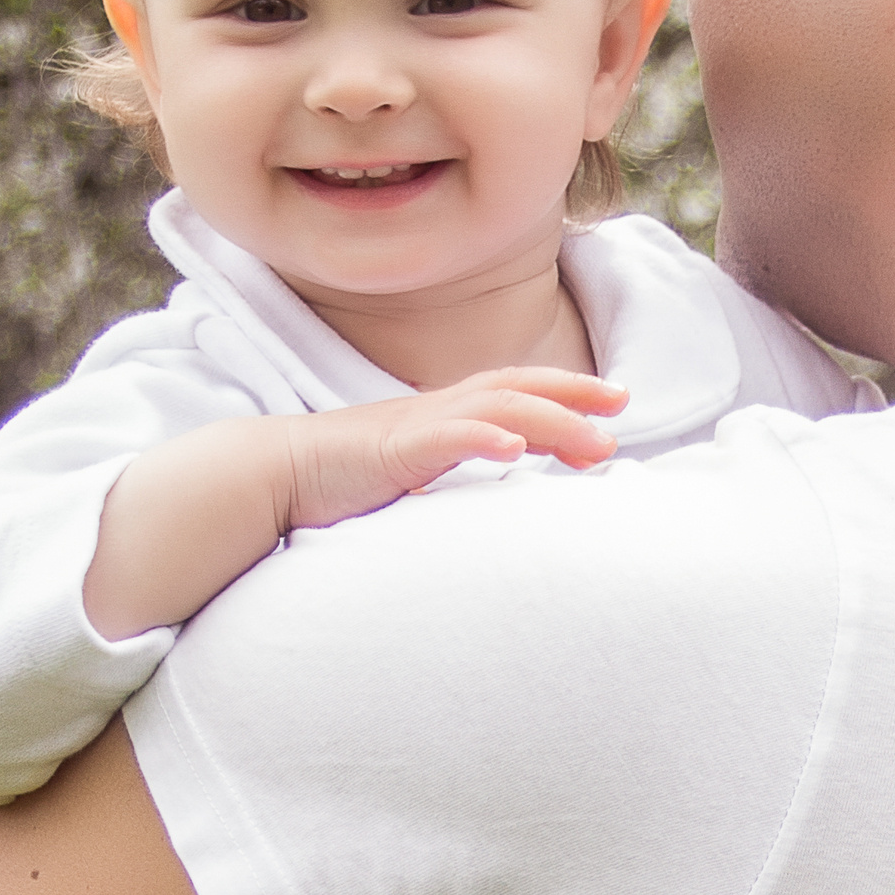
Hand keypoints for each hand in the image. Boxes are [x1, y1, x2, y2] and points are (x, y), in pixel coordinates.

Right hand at [275, 366, 629, 531]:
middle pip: (517, 387)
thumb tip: (495, 507)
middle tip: (623, 408)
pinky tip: (514, 448)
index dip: (565, 393)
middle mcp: (438, 410)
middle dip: (574, 393)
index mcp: (444, 416)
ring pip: (497, 407)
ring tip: (595, 443)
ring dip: (551, 420)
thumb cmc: (340, 483)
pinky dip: (482, 436)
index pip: (514, 392)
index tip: (613, 408)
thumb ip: (453, 484)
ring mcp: (417, 425)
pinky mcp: (392, 448)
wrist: (271, 475)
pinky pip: (445, 436)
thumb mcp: (412, 480)